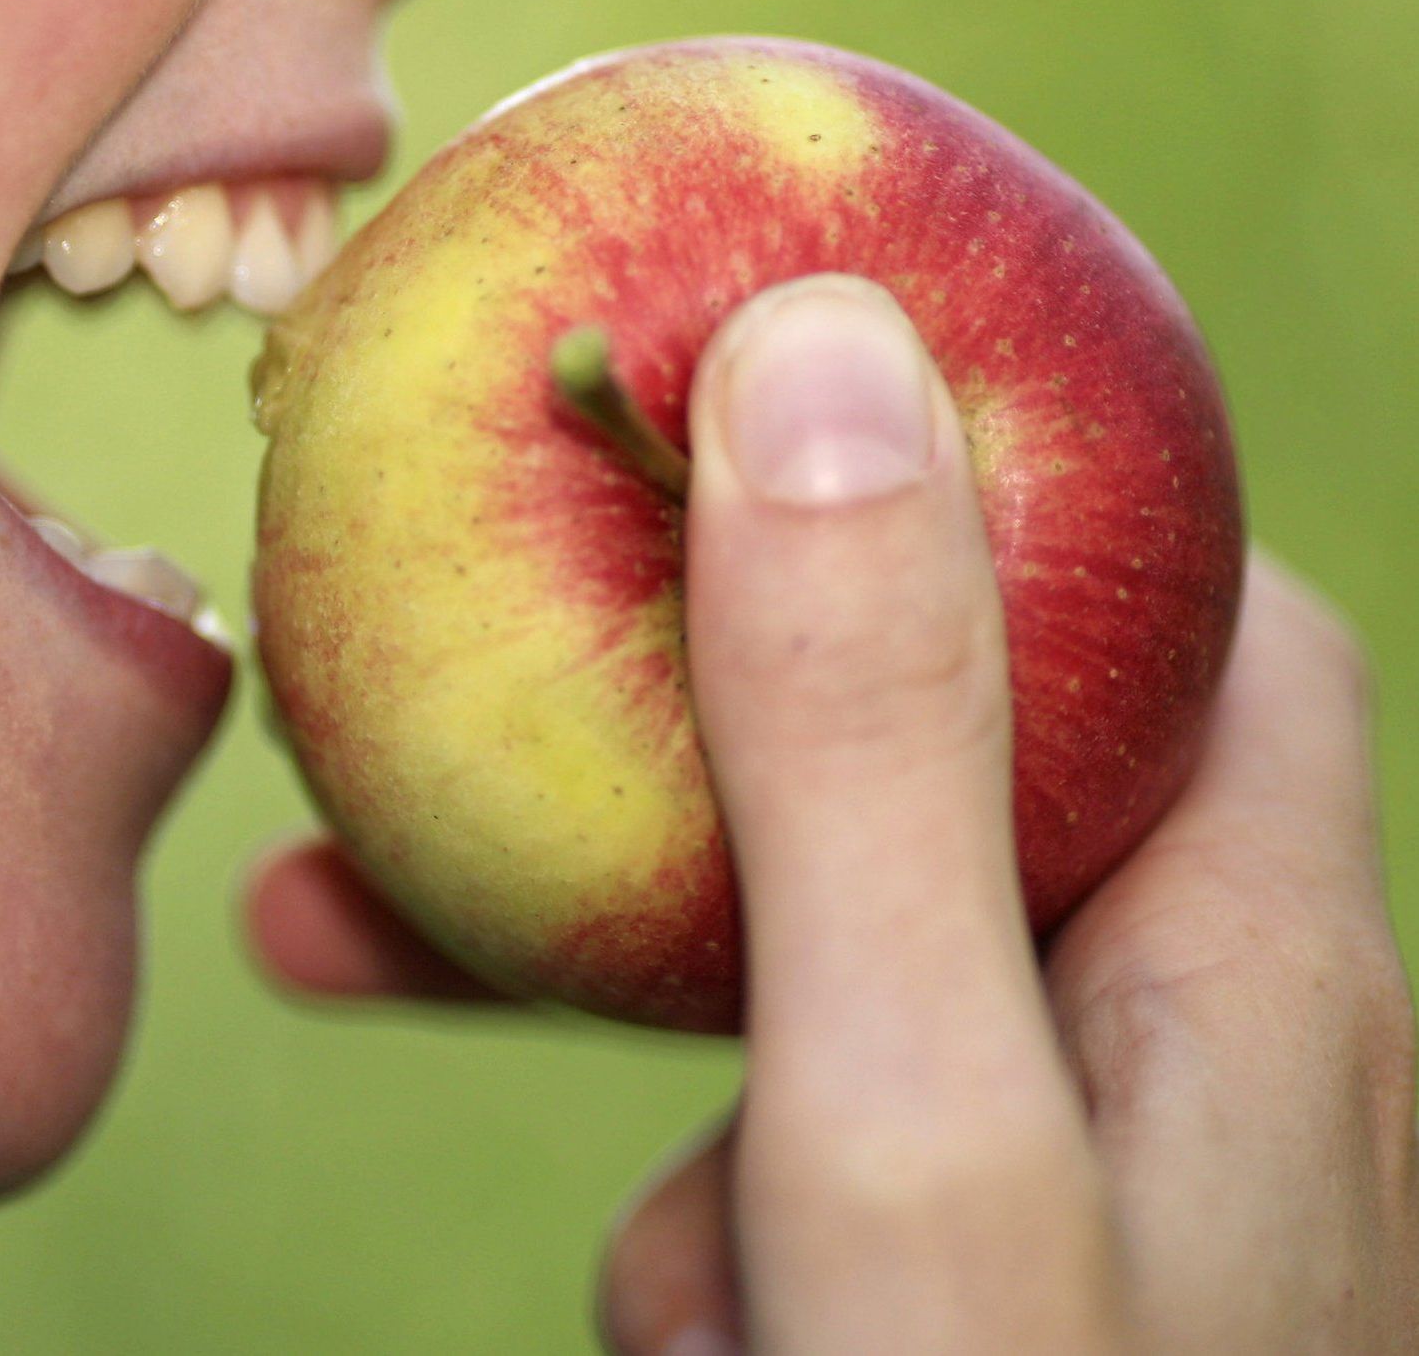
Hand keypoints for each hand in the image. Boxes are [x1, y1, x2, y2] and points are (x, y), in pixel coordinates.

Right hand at [599, 277, 1418, 1352]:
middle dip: (716, 713)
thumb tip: (818, 360)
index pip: (1186, 605)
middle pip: (954, 762)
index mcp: (1241, 953)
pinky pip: (804, 1135)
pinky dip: (694, 1173)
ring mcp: (1065, 1168)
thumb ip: (870, 753)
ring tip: (378, 951)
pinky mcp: (956, 1276)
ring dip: (636, 959)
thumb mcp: (914, 1116)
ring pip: (835, 958)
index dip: (1025, 478)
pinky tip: (664, 1314)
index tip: (809, 401)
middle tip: (498, 633)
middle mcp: (1177, 1044)